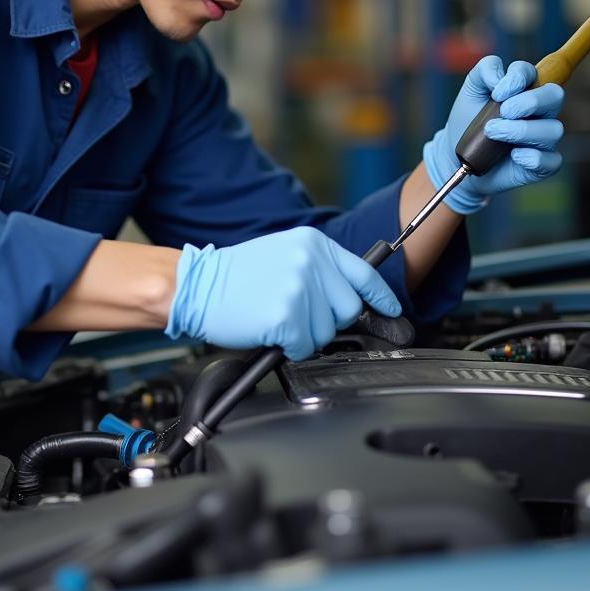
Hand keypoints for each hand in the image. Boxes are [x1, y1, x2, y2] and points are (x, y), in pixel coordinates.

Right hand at [165, 226, 400, 360]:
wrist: (198, 285)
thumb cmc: (236, 276)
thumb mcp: (284, 254)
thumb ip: (319, 269)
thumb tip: (352, 296)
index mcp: (313, 243)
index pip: (363, 272)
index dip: (380, 296)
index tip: (391, 310)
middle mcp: (311, 262)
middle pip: (348, 309)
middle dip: (326, 320)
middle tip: (296, 313)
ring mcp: (300, 288)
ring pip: (327, 332)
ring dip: (304, 335)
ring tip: (276, 317)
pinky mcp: (286, 316)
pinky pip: (305, 347)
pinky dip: (289, 347)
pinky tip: (269, 330)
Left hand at [423, 56, 564, 214]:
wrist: (458, 155)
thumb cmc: (468, 120)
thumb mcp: (471, 90)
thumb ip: (485, 70)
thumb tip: (501, 76)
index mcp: (525, 89)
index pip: (533, 72)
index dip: (518, 78)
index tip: (496, 93)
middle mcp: (540, 111)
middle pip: (555, 95)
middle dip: (529, 102)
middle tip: (503, 112)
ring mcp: (544, 138)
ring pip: (554, 129)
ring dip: (522, 131)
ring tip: (493, 133)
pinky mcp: (542, 164)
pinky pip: (552, 160)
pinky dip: (532, 158)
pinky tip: (513, 156)